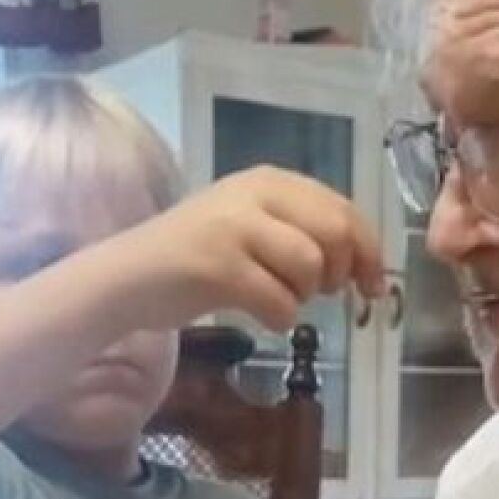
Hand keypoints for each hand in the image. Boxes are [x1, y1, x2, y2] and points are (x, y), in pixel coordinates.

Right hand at [125, 165, 386, 332]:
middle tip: (320, 293)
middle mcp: (253, 196)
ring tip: (278, 299)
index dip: (369, 250)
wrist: (125, 278)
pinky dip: (280, 318)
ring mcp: (234, 230)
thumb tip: (363, 263)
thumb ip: (300, 229)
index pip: (343, 208)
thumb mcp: (249, 225)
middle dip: (338, 273)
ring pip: (309, 266)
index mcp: (268, 180)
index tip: (373, 285)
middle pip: (334, 233)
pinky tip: (260, 315)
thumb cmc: (191, 257)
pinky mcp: (218, 268)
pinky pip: (280, 301)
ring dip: (304, 295)